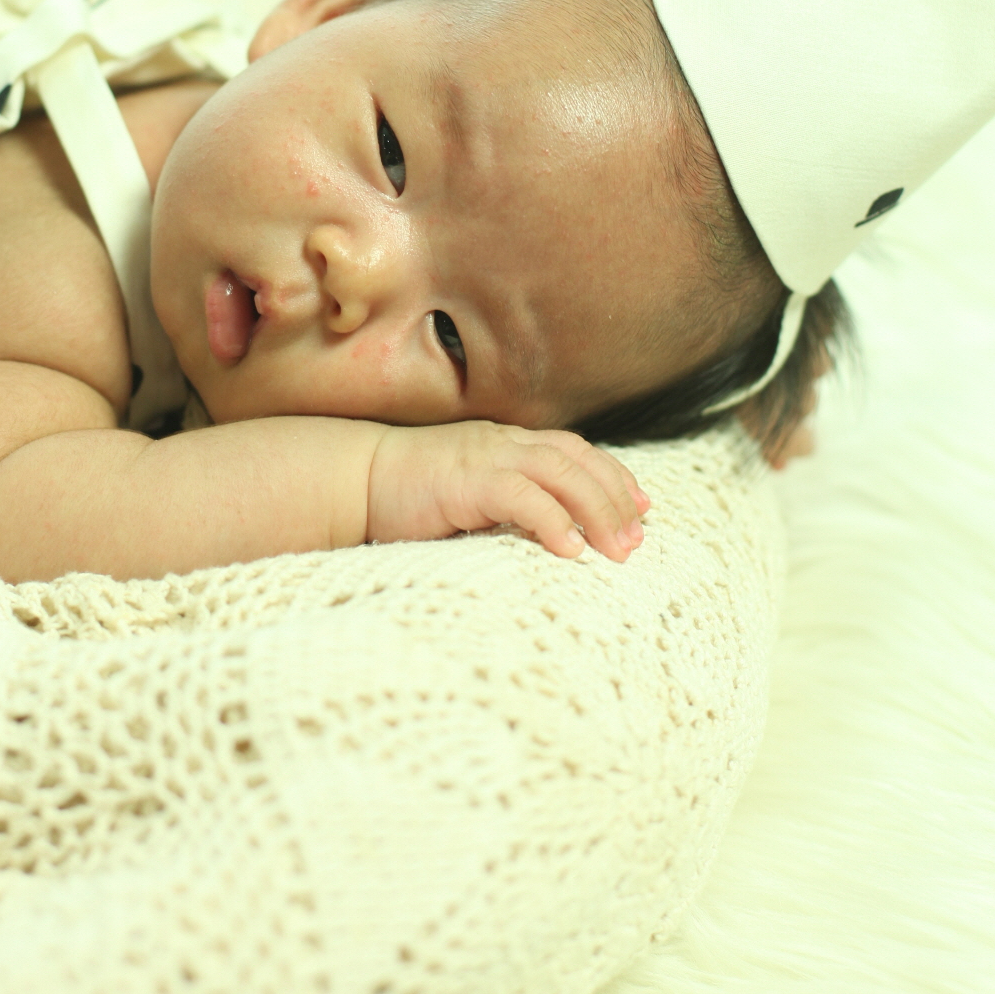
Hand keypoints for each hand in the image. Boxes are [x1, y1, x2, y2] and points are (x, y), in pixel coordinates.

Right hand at [366, 422, 649, 562]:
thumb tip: (547, 537)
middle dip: (615, 499)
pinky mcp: (466, 479)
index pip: (575, 452)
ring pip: (562, 473)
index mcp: (504, 444)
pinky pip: (521, 496)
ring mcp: (485, 456)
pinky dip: (552, 520)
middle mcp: (502, 442)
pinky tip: (571, 551)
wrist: (351, 480)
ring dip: (597, 511)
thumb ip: (503, 508)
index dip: (613, 476)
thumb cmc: (404, 498)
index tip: (644, 508)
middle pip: (578, 461)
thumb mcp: (466, 499)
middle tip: (638, 542)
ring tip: (619, 550)